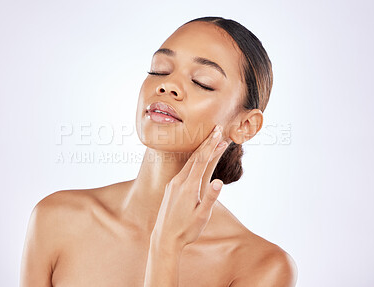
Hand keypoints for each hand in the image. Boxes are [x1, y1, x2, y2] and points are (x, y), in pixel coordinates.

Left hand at [150, 124, 228, 250]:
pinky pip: (184, 170)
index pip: (201, 160)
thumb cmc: (186, 230)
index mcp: (188, 186)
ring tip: (212, 142)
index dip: (211, 145)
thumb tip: (219, 181)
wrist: (164, 239)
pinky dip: (194, 162)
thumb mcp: (202, 216)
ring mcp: (173, 184)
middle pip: (195, 157)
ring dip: (201, 151)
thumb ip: (210, 198)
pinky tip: (198, 160)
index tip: (219, 133)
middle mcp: (179, 181)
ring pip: (189, 163)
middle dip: (207, 142)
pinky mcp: (171, 188)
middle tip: (217, 129)